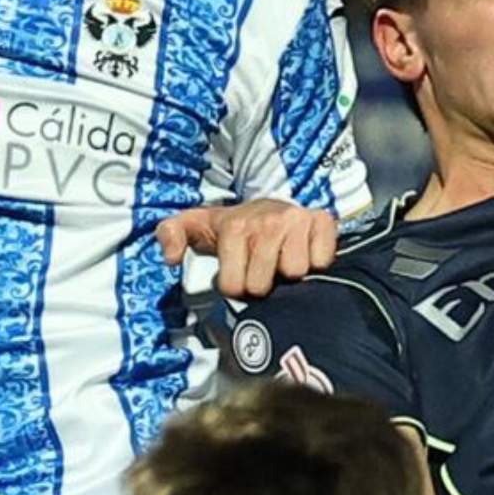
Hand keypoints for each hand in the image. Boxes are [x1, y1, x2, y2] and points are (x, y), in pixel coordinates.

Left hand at [154, 199, 336, 297]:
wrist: (268, 207)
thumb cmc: (232, 227)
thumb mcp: (193, 226)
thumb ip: (170, 235)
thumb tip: (171, 257)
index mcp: (235, 226)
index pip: (235, 286)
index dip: (235, 287)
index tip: (237, 272)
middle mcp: (268, 221)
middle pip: (263, 285)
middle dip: (260, 283)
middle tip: (260, 267)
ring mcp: (297, 220)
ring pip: (295, 273)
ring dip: (288, 273)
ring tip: (280, 260)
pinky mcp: (323, 221)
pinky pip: (322, 260)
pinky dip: (316, 262)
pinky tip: (303, 252)